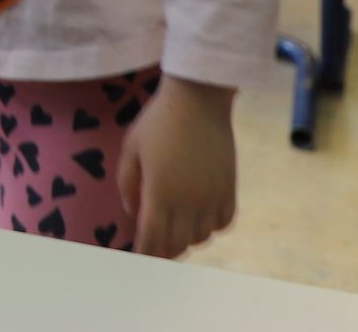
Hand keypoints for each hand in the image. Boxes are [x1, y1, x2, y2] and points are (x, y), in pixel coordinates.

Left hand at [117, 79, 237, 257]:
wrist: (199, 99)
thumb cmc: (158, 120)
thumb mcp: (131, 148)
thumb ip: (127, 183)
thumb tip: (133, 212)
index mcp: (160, 192)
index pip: (152, 238)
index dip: (144, 253)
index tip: (138, 257)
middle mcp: (189, 201)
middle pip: (178, 244)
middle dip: (164, 250)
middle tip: (154, 247)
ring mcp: (212, 196)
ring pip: (202, 237)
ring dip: (187, 239)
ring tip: (176, 230)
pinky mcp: (230, 188)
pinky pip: (224, 222)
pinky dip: (211, 227)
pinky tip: (200, 218)